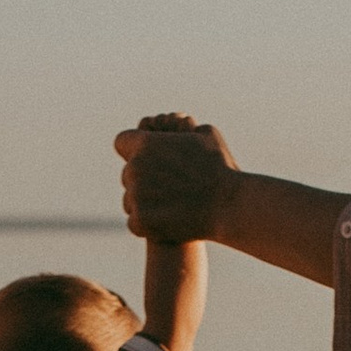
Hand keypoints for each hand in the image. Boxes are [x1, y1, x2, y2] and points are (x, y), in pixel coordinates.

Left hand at [117, 114, 235, 242]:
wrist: (228, 203)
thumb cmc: (220, 168)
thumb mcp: (205, 135)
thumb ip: (182, 129)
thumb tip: (180, 124)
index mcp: (145, 143)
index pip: (122, 142)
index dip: (133, 150)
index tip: (148, 161)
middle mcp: (135, 167)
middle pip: (127, 174)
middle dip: (143, 180)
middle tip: (168, 189)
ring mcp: (136, 194)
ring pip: (129, 199)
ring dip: (145, 203)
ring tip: (171, 207)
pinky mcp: (140, 219)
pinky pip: (134, 222)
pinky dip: (148, 225)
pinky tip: (167, 223)